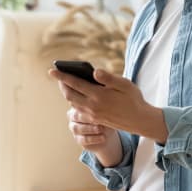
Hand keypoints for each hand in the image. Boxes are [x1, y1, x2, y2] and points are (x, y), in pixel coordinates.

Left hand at [49, 67, 167, 143]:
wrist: (139, 120)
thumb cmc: (133, 99)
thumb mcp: (125, 84)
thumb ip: (108, 78)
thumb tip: (94, 72)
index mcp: (98, 95)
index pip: (75, 83)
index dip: (62, 76)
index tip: (52, 70)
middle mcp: (92, 106)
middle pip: (69, 94)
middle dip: (61, 84)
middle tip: (57, 75)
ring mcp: (92, 114)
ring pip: (72, 103)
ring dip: (67, 93)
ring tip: (65, 83)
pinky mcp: (94, 119)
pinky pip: (78, 110)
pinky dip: (74, 101)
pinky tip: (76, 95)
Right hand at [67, 108, 121, 166]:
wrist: (106, 135)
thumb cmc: (105, 119)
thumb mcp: (105, 113)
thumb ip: (101, 109)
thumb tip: (102, 106)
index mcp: (78, 106)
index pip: (78, 105)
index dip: (87, 107)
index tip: (98, 109)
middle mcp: (73, 117)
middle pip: (76, 116)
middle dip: (87, 118)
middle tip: (99, 119)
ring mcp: (74, 128)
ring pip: (77, 128)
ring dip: (90, 129)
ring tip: (101, 129)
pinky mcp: (78, 139)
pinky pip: (82, 139)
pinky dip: (93, 139)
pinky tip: (103, 137)